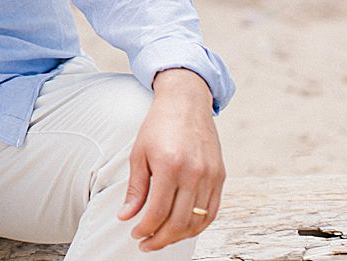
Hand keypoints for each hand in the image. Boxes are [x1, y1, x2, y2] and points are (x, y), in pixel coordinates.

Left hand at [117, 69, 224, 251]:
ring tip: (162, 238)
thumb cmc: (158, 126)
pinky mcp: (221, 176)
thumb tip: (126, 217)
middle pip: (179, 222)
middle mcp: (194, 173)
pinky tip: (183, 229)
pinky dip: (198, 225)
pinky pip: (212, 211)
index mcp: (169, 166)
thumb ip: (136, 189)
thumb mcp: (139, 154)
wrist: (186, 103)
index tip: (135, 233)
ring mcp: (210, 175)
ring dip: (179, 236)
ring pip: (198, 221)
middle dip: (160, 239)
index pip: (158, 211)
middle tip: (145, 244)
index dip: (145, 228)